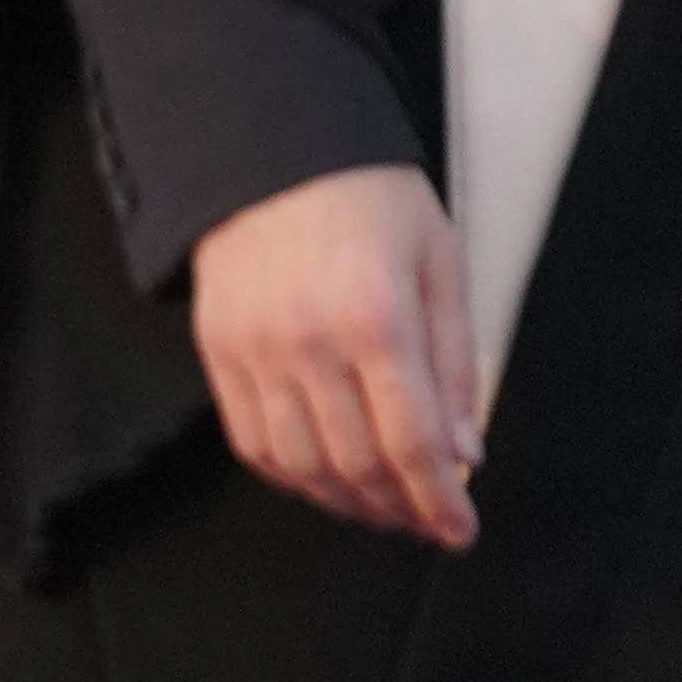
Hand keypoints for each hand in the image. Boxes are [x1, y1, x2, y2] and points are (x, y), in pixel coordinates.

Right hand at [188, 162, 482, 545]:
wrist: (271, 152)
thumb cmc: (367, 199)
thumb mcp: (439, 262)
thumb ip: (454, 361)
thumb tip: (463, 451)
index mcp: (375, 316)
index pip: (412, 441)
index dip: (440, 501)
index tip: (460, 529)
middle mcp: (308, 342)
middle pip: (357, 464)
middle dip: (400, 510)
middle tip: (427, 524)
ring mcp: (255, 351)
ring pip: (301, 466)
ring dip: (346, 503)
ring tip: (380, 509)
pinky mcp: (219, 353)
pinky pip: (252, 442)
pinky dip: (291, 477)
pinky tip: (323, 481)